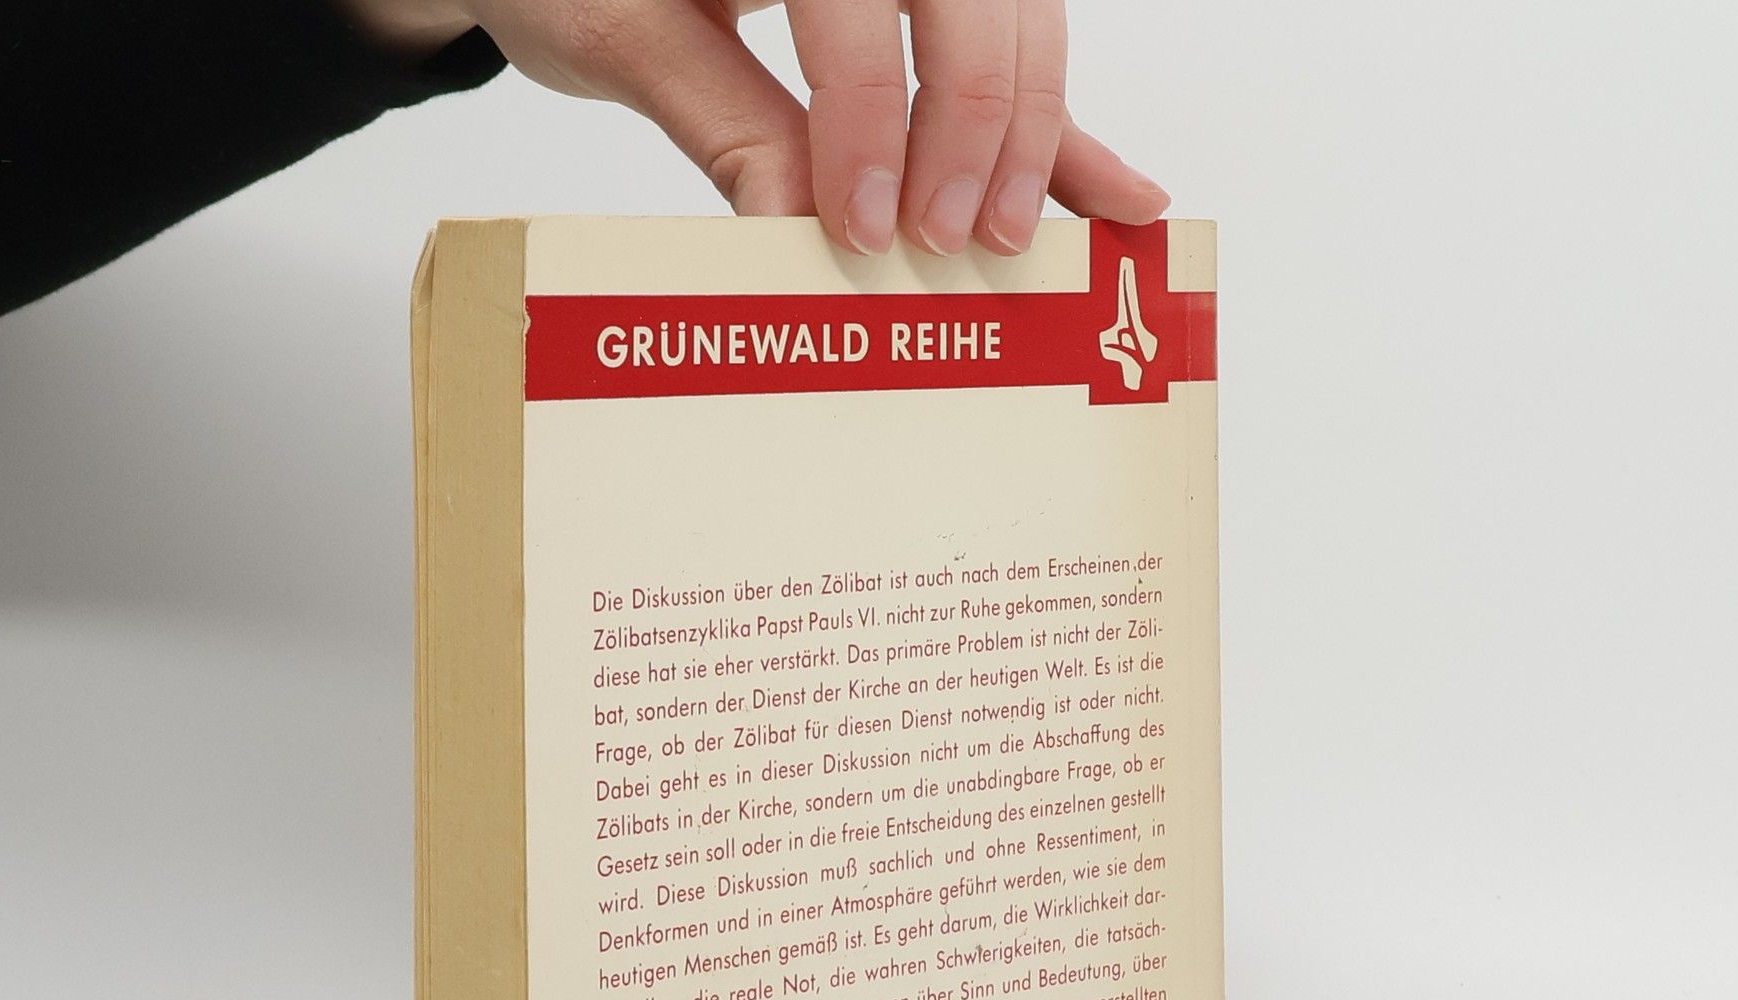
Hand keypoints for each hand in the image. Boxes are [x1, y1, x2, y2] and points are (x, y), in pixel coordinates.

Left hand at [349, 0, 1170, 255]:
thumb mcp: (620, 32)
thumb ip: (719, 121)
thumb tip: (798, 236)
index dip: (869, 116)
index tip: (864, 226)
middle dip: (971, 121)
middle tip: (946, 238)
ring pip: (1018, 15)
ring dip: (1030, 128)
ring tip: (1011, 235)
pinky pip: (1010, 43)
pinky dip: (1052, 123)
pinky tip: (1116, 192)